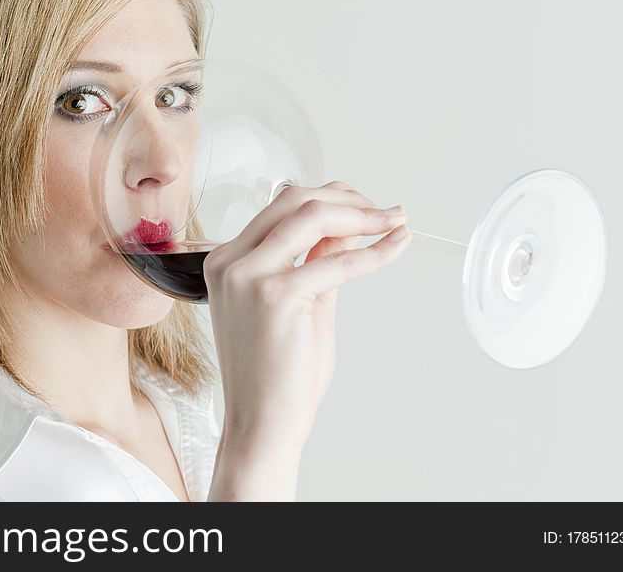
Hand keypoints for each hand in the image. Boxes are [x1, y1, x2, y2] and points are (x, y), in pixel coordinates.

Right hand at [203, 181, 410, 498]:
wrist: (262, 423)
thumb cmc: (276, 373)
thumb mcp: (299, 301)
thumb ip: (318, 260)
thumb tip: (348, 226)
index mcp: (227, 260)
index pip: (280, 206)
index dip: (329, 198)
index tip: (364, 206)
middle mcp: (230, 261)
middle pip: (295, 201)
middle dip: (348, 198)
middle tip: (384, 211)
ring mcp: (248, 275)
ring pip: (313, 217)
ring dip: (363, 215)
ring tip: (394, 221)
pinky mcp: (274, 294)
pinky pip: (337, 261)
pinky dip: (374, 252)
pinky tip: (396, 245)